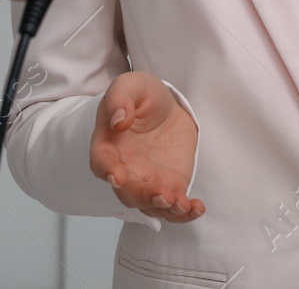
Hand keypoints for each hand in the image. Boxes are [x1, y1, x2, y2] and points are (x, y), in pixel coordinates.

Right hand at [89, 72, 204, 222]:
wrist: (165, 106)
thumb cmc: (141, 96)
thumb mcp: (131, 85)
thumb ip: (121, 99)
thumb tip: (119, 120)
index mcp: (109, 145)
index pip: (102, 162)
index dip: (107, 170)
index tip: (117, 176)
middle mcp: (125, 170)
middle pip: (128, 192)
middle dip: (144, 197)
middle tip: (162, 194)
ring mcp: (148, 181)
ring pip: (151, 205)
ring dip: (166, 209)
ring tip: (181, 204)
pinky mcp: (170, 185)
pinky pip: (174, 205)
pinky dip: (185, 212)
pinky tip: (196, 207)